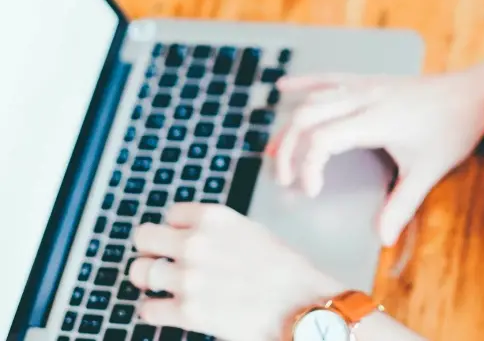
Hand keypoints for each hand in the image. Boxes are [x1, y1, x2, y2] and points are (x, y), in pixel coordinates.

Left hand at [129, 203, 339, 340]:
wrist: (301, 304)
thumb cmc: (283, 269)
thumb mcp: (249, 231)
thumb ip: (216, 231)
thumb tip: (189, 236)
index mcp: (213, 218)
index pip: (170, 214)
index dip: (176, 229)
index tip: (182, 239)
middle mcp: (195, 243)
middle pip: (143, 237)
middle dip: (151, 250)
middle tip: (161, 261)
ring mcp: (188, 278)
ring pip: (139, 272)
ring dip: (150, 280)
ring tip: (165, 286)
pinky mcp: (187, 312)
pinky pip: (147, 308)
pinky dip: (155, 310)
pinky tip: (171, 309)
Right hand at [269, 61, 483, 245]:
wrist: (473, 94)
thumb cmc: (452, 131)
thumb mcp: (428, 171)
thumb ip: (402, 205)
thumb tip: (382, 239)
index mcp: (375, 120)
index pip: (322, 139)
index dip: (309, 167)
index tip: (312, 193)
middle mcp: (363, 98)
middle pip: (307, 117)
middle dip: (289, 149)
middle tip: (286, 180)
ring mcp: (364, 85)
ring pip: (313, 99)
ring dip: (290, 125)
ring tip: (275, 152)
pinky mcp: (368, 80)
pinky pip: (329, 77)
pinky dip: (304, 82)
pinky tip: (283, 87)